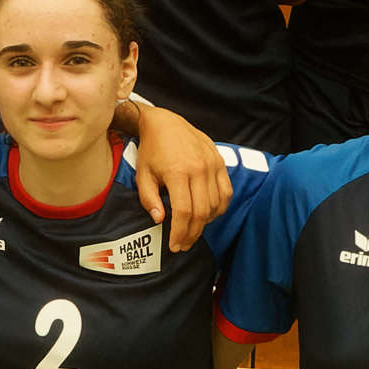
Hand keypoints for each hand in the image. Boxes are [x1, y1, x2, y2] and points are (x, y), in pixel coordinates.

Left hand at [127, 102, 229, 250]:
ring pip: (215, 205)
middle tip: (183, 245)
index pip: (183, 212)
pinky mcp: (220, 162)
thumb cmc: (151, 151)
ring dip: (206, 223)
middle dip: (192, 233)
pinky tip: (208, 215)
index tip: (174, 245)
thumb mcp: (142, 175)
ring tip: (193, 231)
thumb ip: (149, 199)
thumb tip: (160, 220)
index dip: (180, 233)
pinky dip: (219, 208)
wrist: (165, 123)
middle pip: (201, 212)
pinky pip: (226, 192)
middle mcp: (198, 168)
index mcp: (177, 172)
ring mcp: (212, 164)